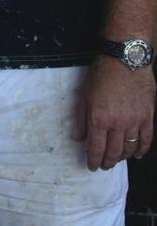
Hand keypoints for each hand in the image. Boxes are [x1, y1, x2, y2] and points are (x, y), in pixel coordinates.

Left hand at [73, 55, 155, 169]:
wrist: (125, 59)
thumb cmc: (101, 75)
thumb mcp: (84, 95)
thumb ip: (81, 119)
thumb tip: (78, 138)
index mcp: (99, 119)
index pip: (96, 148)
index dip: (93, 160)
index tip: (92, 166)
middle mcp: (118, 123)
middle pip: (114, 152)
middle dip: (107, 162)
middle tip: (104, 165)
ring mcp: (135, 121)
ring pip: (130, 148)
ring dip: (123, 157)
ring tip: (118, 159)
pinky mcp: (148, 116)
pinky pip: (146, 139)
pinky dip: (142, 149)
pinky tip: (137, 154)